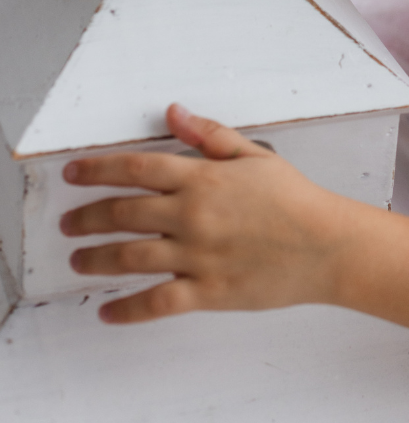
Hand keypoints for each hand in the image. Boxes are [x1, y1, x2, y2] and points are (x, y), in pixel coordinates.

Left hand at [59, 104, 361, 323]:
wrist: (326, 244)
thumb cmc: (294, 198)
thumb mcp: (255, 155)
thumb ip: (209, 134)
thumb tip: (173, 113)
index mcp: (203, 178)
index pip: (136, 169)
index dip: (97, 169)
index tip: (73, 173)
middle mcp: (193, 215)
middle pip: (123, 213)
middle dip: (87, 217)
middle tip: (69, 222)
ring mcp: (197, 255)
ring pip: (129, 258)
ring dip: (95, 258)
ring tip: (78, 259)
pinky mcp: (207, 291)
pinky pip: (155, 303)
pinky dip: (126, 309)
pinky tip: (107, 310)